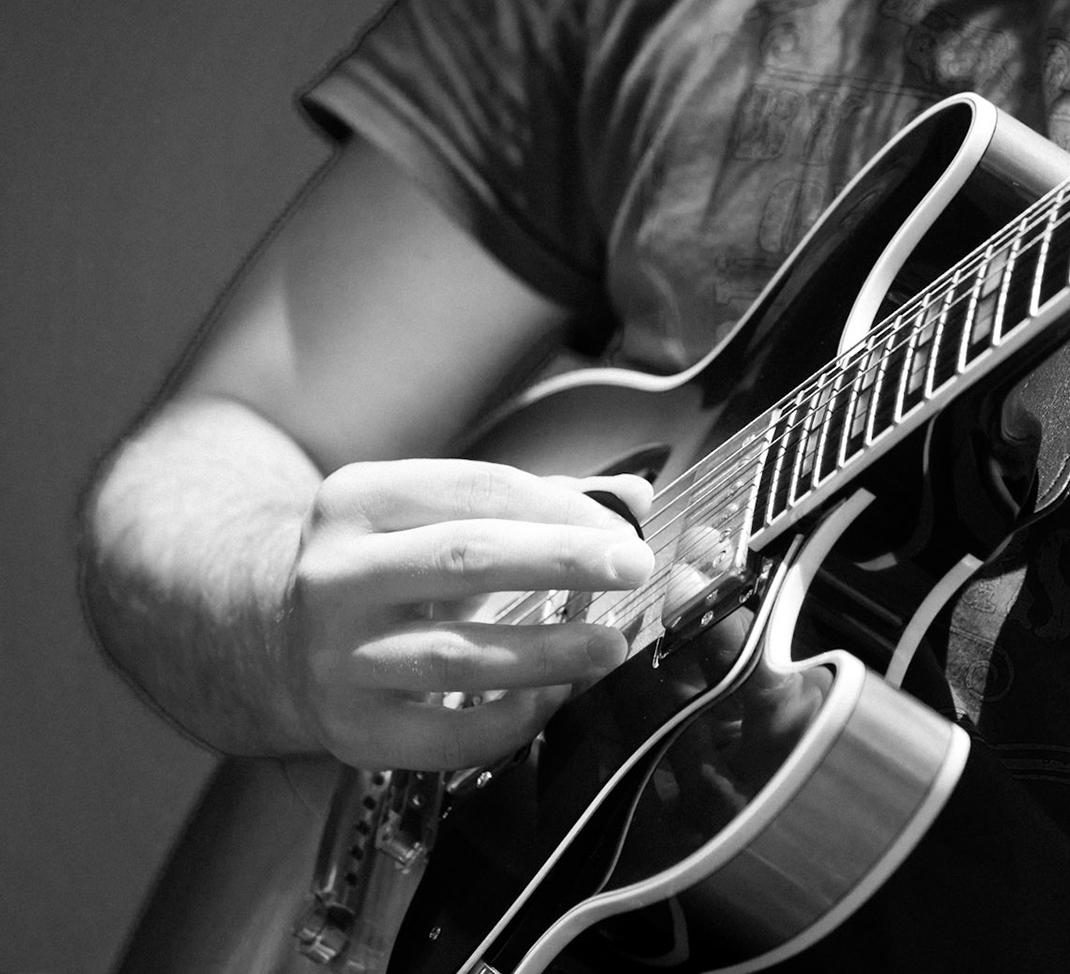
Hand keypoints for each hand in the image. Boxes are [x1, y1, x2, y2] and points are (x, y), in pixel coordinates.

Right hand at [283, 459, 653, 770]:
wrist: (278, 640)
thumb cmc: (389, 566)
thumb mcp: (436, 515)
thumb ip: (536, 503)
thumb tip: (632, 500)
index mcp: (359, 499)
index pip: (476, 490)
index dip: (560, 509)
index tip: (624, 530)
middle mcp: (336, 574)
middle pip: (466, 559)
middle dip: (561, 561)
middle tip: (635, 567)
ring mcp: (336, 655)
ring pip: (456, 654)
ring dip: (547, 651)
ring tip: (610, 646)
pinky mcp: (349, 728)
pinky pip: (443, 734)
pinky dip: (508, 721)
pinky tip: (554, 701)